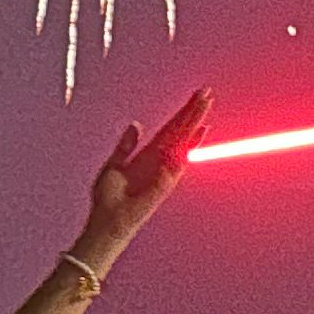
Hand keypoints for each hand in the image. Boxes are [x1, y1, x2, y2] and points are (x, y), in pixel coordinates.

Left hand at [80, 87, 213, 252]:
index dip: (182, 113)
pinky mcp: (162, 185)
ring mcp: (163, 172)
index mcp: (148, 155)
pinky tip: (199, 132)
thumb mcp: (114, 165)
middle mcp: (160, 161)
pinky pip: (176, 165)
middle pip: (180, 132)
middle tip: (207, 93)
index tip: (197, 97)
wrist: (106, 221)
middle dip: (193, 112)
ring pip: (182, 143)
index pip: (170, 130)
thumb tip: (136, 125)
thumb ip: (126, 146)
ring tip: (206, 106)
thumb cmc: (108, 198)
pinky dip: (186, 151)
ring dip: (194, 125)